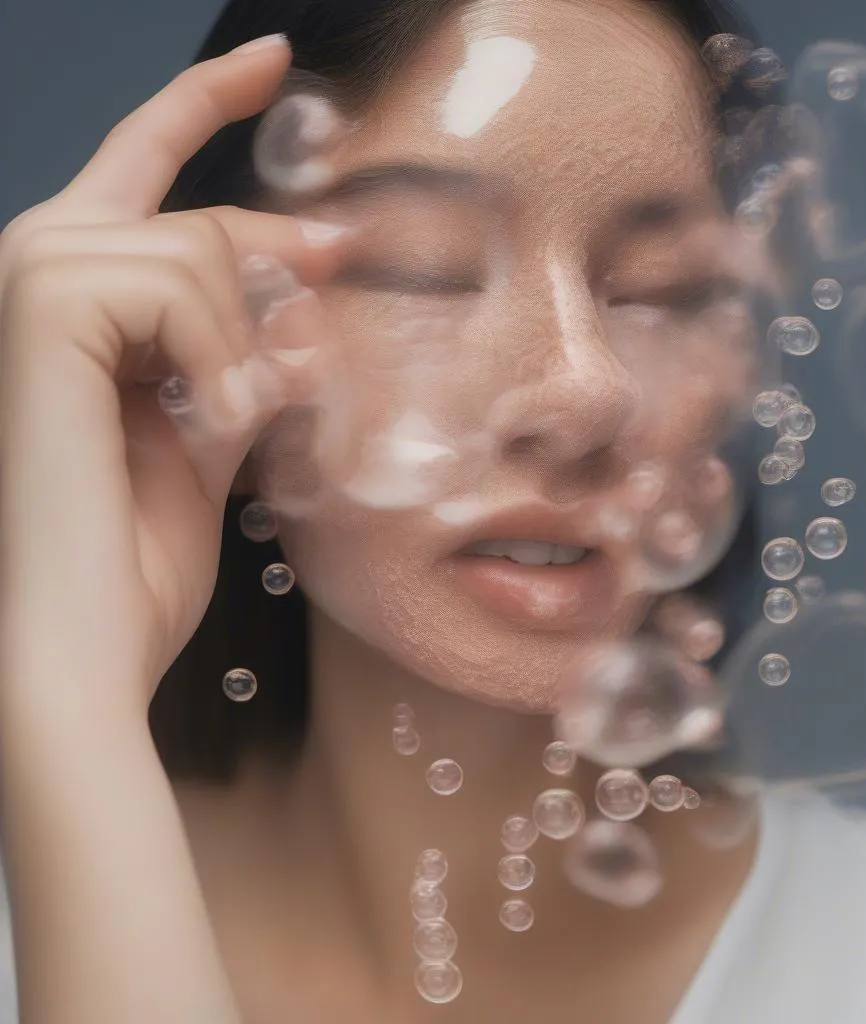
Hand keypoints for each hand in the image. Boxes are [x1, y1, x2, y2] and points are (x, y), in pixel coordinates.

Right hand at [0, 34, 344, 718]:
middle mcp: (37, 279)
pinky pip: (177, 280)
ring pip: (194, 247)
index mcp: (76, 311)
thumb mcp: (208, 447)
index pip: (141, 174)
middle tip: (338, 266)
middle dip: (273, 249)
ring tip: (236, 415)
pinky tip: (207, 412)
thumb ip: (239, 367)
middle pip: (191, 216)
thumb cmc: (132, 566)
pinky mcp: (39, 307)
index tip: (272, 65)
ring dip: (241, 338)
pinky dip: (215, 350)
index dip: (202, 104)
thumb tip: (301, 314)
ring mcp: (28, 285)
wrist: (85, 647)